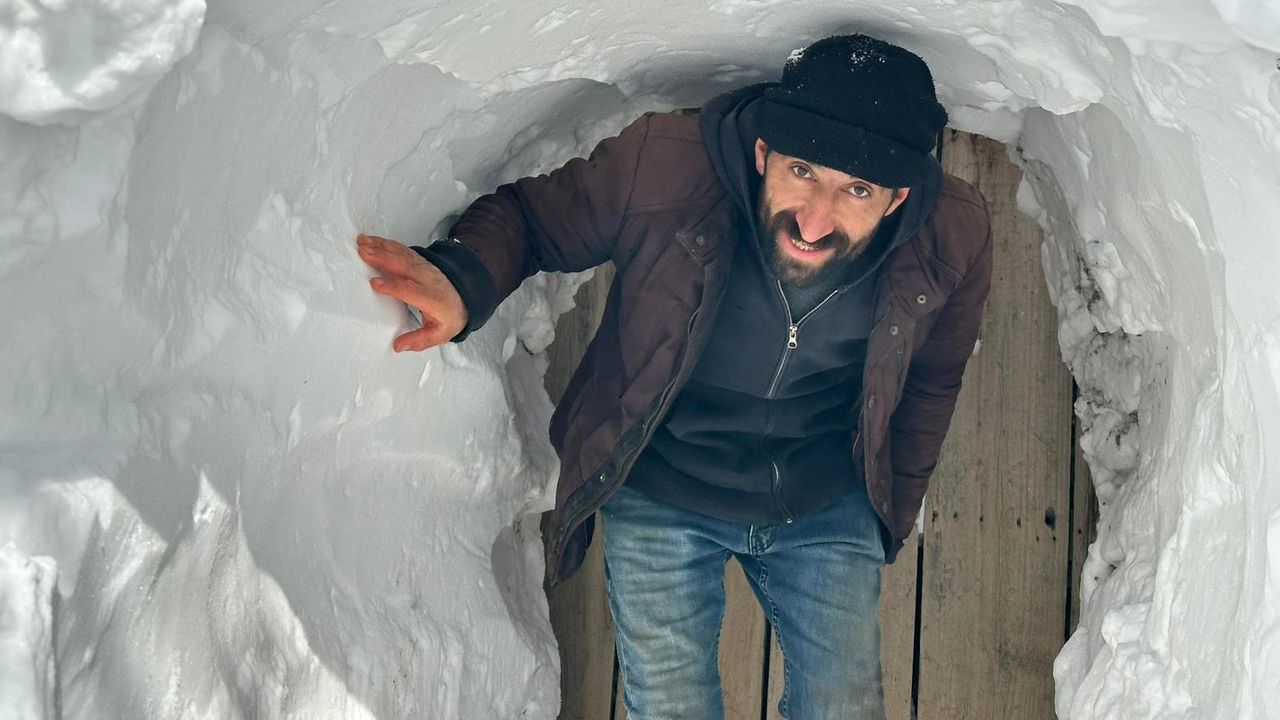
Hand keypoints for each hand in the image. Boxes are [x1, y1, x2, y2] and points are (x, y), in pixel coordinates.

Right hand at [357, 234, 467, 351]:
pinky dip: (385, 243)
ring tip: (362, 242)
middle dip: (383, 258)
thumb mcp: (440, 334)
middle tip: (363, 253)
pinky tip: (371, 240)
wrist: (465, 297)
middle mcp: (427, 279)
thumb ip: (419, 340)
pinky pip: (401, 250)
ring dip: (380, 247)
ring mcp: (423, 268)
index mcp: (432, 298)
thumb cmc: (450, 315)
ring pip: (401, 255)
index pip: (410, 290)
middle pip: (403, 266)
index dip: (393, 286)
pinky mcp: (418, 261)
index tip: (375, 283)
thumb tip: (399, 346)